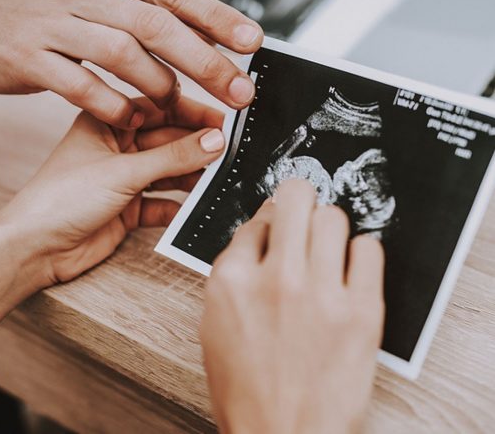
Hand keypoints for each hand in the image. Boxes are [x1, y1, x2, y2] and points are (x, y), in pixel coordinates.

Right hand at [0, 0, 262, 128]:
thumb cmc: (45, 4)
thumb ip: (141, 10)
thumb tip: (200, 32)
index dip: (217, 17)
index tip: (252, 41)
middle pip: (157, 26)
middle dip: (205, 61)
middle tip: (239, 90)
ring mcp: (55, 23)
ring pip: (122, 54)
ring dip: (159, 85)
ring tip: (177, 105)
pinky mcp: (30, 57)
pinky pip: (81, 85)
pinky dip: (113, 104)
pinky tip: (131, 117)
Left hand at [0, 96, 225, 286]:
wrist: (35, 249)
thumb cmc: (60, 199)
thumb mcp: (123, 171)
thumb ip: (172, 157)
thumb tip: (214, 141)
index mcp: (107, 124)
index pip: (159, 109)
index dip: (193, 113)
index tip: (225, 120)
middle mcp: (118, 148)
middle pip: (168, 141)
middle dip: (197, 146)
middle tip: (230, 151)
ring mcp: (124, 179)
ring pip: (169, 172)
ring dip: (192, 176)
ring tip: (220, 178)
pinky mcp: (129, 208)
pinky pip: (163, 203)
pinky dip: (179, 206)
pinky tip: (196, 207)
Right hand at [200, 180, 384, 433]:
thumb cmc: (246, 387)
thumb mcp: (216, 324)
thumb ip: (235, 274)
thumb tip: (259, 235)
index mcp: (231, 281)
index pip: (256, 220)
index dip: (268, 222)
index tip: (277, 228)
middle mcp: (275, 280)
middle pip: (296, 199)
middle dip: (299, 198)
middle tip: (304, 210)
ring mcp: (320, 294)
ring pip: (333, 217)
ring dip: (329, 226)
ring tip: (327, 246)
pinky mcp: (361, 312)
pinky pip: (370, 249)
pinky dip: (361, 252)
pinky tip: (351, 268)